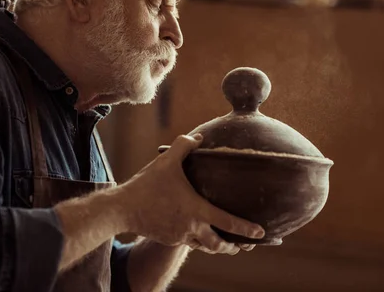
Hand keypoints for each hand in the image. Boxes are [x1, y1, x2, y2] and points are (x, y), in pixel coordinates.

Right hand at [120, 134, 264, 254]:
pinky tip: (199, 234)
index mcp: (196, 211)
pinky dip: (199, 241)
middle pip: (218, 245)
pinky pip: (189, 243)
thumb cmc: (146, 185)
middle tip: (244, 245)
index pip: (228, 223)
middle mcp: (191, 228)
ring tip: (225, 243)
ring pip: (204, 247)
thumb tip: (199, 136)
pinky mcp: (169, 239)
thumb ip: (184, 146)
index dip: (246, 229)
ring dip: (216, 247)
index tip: (261, 233)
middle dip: (233, 246)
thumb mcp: (166, 161)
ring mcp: (179, 236)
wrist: (122, 209)